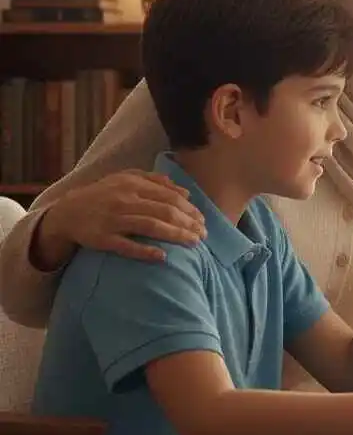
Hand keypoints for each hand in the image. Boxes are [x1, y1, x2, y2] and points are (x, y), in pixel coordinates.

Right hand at [37, 170, 205, 267]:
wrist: (67, 212)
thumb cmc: (105, 194)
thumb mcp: (126, 178)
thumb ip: (156, 181)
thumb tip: (186, 192)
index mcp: (133, 184)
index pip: (169, 197)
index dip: (189, 209)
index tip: (203, 220)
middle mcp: (124, 200)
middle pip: (164, 212)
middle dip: (188, 223)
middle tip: (203, 234)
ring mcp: (113, 220)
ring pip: (151, 227)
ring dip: (176, 235)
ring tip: (193, 243)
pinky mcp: (102, 239)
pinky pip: (126, 246)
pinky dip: (145, 251)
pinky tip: (163, 256)